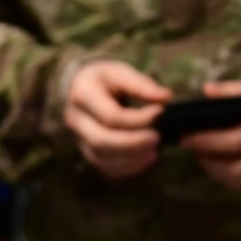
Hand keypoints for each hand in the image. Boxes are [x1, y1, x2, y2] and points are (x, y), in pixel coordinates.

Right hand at [64, 60, 170, 179]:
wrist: (80, 89)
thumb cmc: (104, 79)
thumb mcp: (120, 72)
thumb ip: (141, 84)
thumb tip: (165, 97)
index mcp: (82, 94)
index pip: (111, 116)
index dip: (138, 118)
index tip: (160, 112)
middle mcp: (75, 119)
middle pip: (101, 141)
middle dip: (133, 143)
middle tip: (157, 137)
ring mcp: (78, 139)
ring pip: (102, 158)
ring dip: (131, 158)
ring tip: (154, 150)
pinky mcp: (87, 152)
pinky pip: (105, 168)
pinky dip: (128, 167)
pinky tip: (146, 158)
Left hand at [184, 76, 240, 188]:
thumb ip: (237, 89)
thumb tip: (207, 90)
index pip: (237, 140)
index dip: (208, 140)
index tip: (185, 135)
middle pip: (234, 166)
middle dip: (205, 156)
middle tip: (186, 143)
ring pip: (236, 179)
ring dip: (212, 168)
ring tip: (198, 151)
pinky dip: (223, 173)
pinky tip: (213, 158)